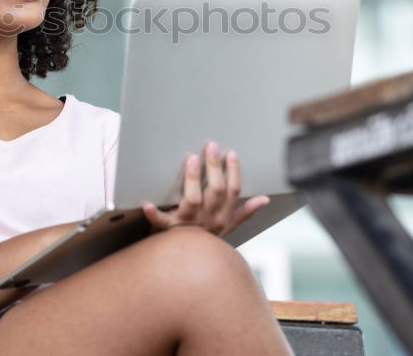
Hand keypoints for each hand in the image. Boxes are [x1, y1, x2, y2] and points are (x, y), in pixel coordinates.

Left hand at [142, 141, 269, 236]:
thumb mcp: (227, 227)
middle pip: (216, 191)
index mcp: (223, 217)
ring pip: (193, 200)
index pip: (233, 191)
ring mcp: (188, 225)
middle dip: (214, 167)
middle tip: (211, 146)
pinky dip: (154, 214)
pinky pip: (161, 222)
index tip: (231, 153)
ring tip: (191, 159)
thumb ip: (244, 212)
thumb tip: (264, 199)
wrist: (186, 265)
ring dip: (192, 179)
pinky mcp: (168, 230)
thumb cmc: (206, 241)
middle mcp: (208, 220)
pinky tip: (148, 204)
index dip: (233, 171)